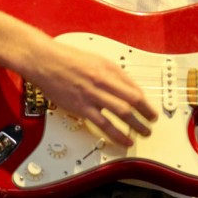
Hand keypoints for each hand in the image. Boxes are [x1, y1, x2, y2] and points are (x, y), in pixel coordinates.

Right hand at [30, 42, 157, 147]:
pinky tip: (124, 140)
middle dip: (146, 113)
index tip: (149, 107)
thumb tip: (125, 85)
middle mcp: (103, 81)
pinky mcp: (81, 108)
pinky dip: (117, 134)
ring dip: (136, 125)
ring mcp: (93, 95)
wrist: (45, 61)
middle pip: (132, 99)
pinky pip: (103, 124)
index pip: (133, 86)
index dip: (144, 99)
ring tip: (144, 133)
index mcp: (108, 68)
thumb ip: (110, 72)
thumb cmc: (66, 58)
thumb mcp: (95, 59)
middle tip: (152, 121)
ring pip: (122, 112)